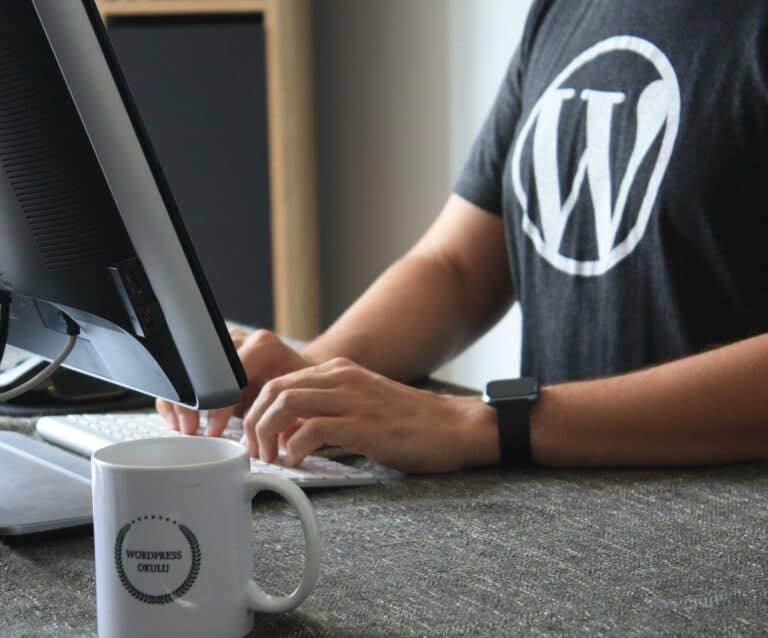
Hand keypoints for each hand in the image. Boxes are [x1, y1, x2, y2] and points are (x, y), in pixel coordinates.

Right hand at [156, 329, 311, 435]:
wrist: (301, 376)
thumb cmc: (302, 391)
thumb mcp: (297, 401)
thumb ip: (281, 416)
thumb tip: (264, 443)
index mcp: (264, 346)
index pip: (230, 373)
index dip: (218, 404)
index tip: (213, 430)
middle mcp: (241, 340)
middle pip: (203, 367)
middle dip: (192, 402)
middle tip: (190, 429)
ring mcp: (222, 344)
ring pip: (188, 367)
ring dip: (180, 400)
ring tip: (183, 427)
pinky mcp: (210, 354)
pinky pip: (184, 373)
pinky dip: (177, 397)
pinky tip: (178, 419)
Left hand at [242, 357, 500, 473]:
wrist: (454, 427)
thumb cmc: (410, 423)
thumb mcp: (361, 405)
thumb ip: (326, 412)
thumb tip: (288, 434)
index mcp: (339, 371)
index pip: (279, 381)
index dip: (258, 410)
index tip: (254, 436)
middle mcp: (341, 377)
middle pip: (274, 389)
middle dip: (254, 421)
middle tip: (256, 451)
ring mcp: (352, 398)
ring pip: (285, 403)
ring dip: (267, 433)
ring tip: (271, 457)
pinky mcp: (362, 424)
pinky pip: (311, 430)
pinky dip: (295, 448)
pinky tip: (298, 462)